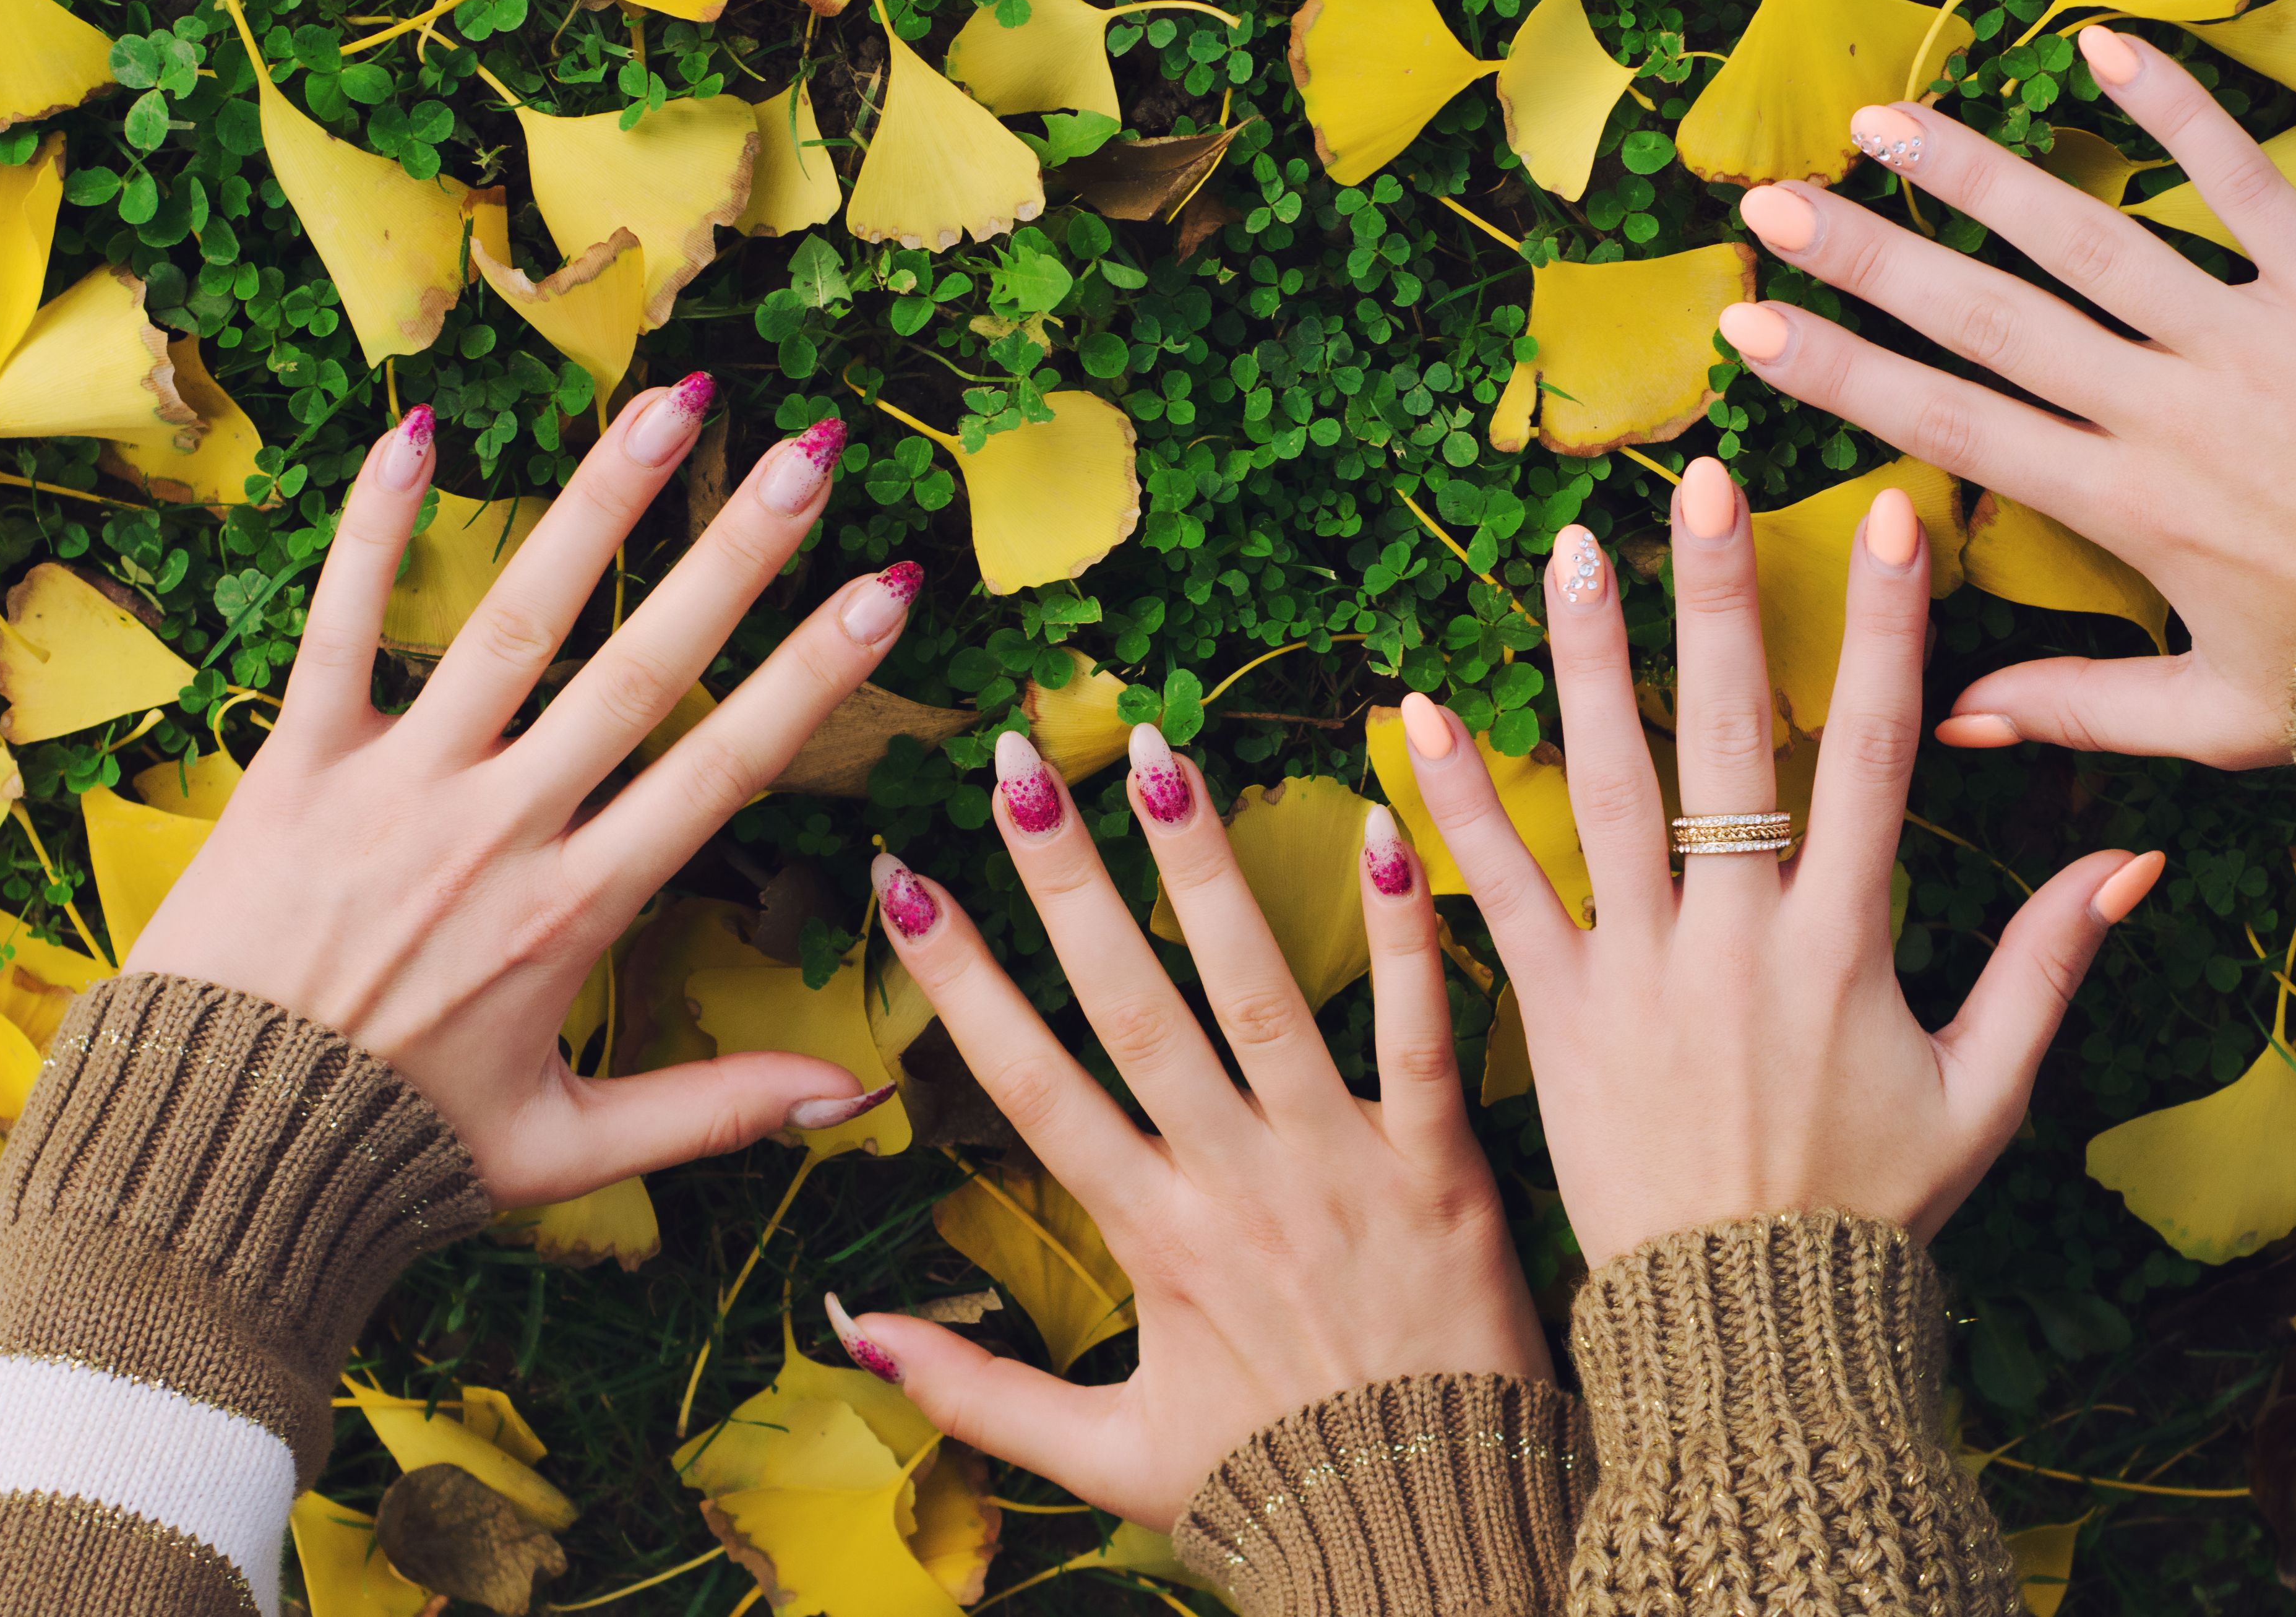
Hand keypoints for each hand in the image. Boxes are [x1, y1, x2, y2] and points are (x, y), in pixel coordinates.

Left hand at [125, 382, 918, 1206]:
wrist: (208, 1160)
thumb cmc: (394, 1154)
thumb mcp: (568, 1150)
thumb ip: (718, 1109)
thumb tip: (864, 1092)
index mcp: (575, 909)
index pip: (725, 765)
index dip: (818, 673)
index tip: (888, 589)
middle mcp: (499, 827)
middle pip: (639, 667)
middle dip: (737, 554)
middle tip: (809, 455)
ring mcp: (394, 787)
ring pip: (513, 621)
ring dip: (598, 505)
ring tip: (673, 405)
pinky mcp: (294, 769)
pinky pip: (337, 630)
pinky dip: (370, 529)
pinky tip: (418, 430)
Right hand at [835, 723, 1550, 1530]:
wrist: (1432, 1536)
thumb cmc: (1274, 1488)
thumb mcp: (1107, 1455)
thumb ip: (977, 1391)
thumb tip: (853, 1332)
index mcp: (1151, 1240)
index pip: (1031, 1086)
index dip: (960, 982)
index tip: (903, 883)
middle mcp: (1233, 1184)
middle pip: (1130, 1010)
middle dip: (1063, 882)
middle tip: (1013, 762)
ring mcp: (1339, 1167)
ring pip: (1259, 996)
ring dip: (1204, 873)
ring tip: (1157, 759)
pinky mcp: (1442, 1167)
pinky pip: (1420, 1035)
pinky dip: (1404, 938)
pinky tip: (1388, 831)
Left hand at [1398, 477, 2162, 1266]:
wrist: (1749, 1327)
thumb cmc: (1871, 1210)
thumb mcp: (1987, 1096)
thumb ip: (2051, 965)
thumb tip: (2135, 855)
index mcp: (1847, 943)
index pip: (1880, 752)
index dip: (1887, 630)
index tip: (1887, 516)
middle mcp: (1738, 935)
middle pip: (1731, 738)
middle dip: (1719, 601)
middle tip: (1698, 480)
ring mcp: (1638, 970)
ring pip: (1608, 789)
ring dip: (1584, 664)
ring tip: (1565, 552)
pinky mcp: (1556, 1014)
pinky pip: (1501, 894)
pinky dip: (1457, 806)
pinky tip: (1415, 715)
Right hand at [1715, 25, 2295, 769]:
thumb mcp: (2216, 719)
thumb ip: (2077, 709)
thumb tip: (1951, 725)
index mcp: (2122, 504)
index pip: (1946, 424)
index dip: (1838, 372)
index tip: (1748, 327)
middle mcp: (2163, 407)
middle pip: (1986, 315)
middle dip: (1867, 258)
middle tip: (1773, 208)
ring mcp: (2245, 334)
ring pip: (2085, 236)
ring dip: (1975, 173)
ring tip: (1883, 123)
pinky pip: (2240, 181)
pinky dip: (2174, 111)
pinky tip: (2100, 50)